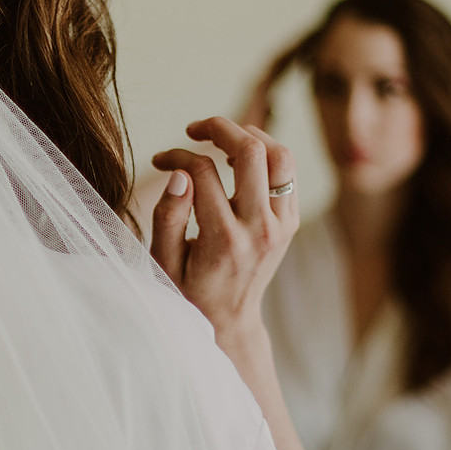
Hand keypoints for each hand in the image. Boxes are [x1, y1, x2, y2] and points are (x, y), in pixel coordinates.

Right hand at [149, 118, 298, 344]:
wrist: (228, 321)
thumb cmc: (187, 291)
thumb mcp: (164, 262)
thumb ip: (168, 218)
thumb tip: (178, 174)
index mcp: (223, 240)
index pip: (202, 172)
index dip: (176, 155)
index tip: (160, 159)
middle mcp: (259, 229)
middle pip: (251, 151)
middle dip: (219, 128)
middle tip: (194, 129)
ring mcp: (282, 225)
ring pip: (280, 156)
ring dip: (250, 136)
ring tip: (221, 138)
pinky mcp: (290, 222)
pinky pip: (288, 173)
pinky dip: (266, 155)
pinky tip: (240, 157)